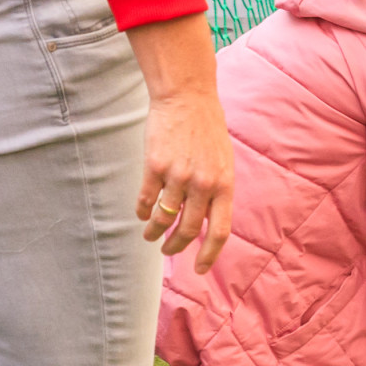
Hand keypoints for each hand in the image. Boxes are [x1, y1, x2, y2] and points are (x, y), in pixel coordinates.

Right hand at [125, 15, 235, 270]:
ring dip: (154, 231)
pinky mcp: (154, 165)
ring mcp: (178, 175)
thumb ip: (217, 190)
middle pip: (188, 229)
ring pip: (163, 217)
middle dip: (175, 245)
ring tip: (149, 235)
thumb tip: (208, 221)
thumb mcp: (224, 161)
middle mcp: (203, 184)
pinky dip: (142, 211)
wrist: (186, 96)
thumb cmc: (207, 129)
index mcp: (225, 184)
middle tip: (167, 250)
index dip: (209, 255)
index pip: (219, 231)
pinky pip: (146, 199)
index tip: (199, 270)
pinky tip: (141, 214)